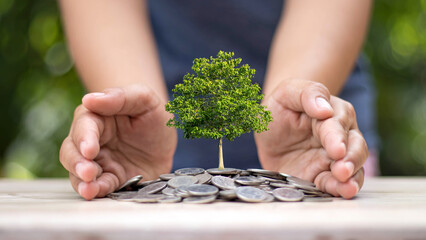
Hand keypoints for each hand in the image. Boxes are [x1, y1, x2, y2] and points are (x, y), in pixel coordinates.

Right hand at [59, 85, 176, 199]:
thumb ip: (119, 97)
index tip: (89, 149)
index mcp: (97, 116)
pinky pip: (99, 186)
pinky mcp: (110, 178)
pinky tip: (97, 193)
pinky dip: (97, 191)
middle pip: (72, 150)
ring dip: (81, 181)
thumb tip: (89, 99)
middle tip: (88, 171)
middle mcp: (92, 140)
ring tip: (89, 189)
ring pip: (78, 172)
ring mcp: (99, 161)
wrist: (166, 138)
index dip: (84, 138)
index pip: (84, 125)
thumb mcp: (144, 99)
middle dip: (77, 162)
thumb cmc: (151, 113)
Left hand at [255, 79, 366, 198]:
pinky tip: (341, 192)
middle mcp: (340, 135)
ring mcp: (333, 158)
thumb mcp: (287, 93)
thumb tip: (325, 108)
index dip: (337, 137)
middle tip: (342, 170)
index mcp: (332, 112)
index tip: (336, 149)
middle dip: (351, 159)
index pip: (337, 124)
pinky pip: (336, 183)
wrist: (269, 132)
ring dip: (352, 177)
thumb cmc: (281, 108)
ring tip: (347, 187)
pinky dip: (339, 189)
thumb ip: (307, 94)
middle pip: (354, 146)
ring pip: (353, 167)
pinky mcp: (324, 175)